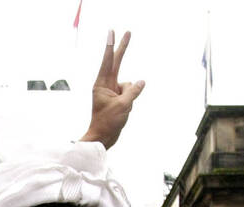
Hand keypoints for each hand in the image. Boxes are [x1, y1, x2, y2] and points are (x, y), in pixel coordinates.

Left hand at [79, 30, 143, 148]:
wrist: (102, 138)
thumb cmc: (108, 122)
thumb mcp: (123, 106)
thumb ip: (133, 91)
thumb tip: (141, 81)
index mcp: (102, 84)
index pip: (108, 61)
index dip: (112, 46)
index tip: (112, 32)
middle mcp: (106, 85)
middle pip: (117, 63)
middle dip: (123, 48)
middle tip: (128, 32)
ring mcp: (112, 91)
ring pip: (129, 86)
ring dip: (130, 97)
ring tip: (120, 111)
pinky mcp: (117, 98)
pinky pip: (130, 95)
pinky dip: (130, 103)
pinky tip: (123, 113)